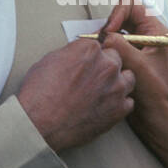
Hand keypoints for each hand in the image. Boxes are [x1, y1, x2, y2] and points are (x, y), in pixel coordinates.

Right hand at [17, 4, 152, 151]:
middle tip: (93, 79)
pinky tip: (106, 107)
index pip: (101, 44)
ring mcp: (116, 88)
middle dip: (106, 67)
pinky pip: (128, 102)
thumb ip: (72, 53)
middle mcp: (107, 66)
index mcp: (90, 50)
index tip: (90, 63)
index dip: (94, 56)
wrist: (39, 123)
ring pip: (128, 78)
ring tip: (103, 92)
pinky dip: (119, 104)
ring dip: (118, 83)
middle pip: (116, 59)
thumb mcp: (50, 60)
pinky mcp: (118, 110)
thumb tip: (78, 55)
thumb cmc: (39, 94)